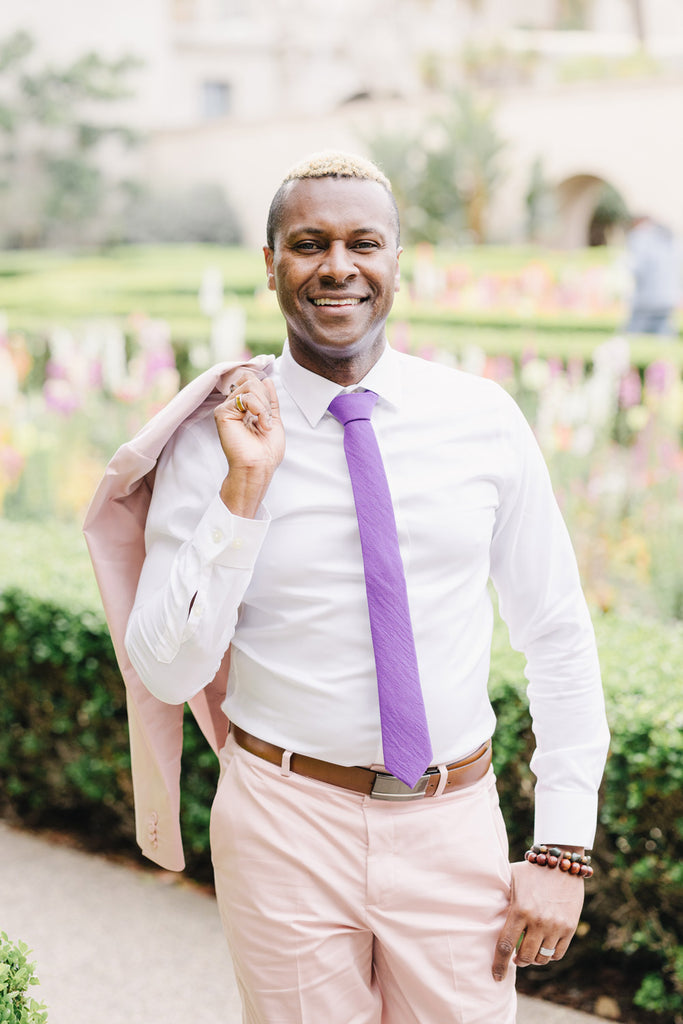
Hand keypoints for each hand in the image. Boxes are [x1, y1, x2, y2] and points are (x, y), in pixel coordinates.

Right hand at [214, 373, 284, 517]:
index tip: (269, 415)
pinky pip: (246, 397)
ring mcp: (226, 409)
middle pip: (251, 380)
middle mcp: (232, 406)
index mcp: (243, 408)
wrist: (259, 466)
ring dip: (264, 406)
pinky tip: (261, 424)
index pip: (252, 382)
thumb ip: (269, 399)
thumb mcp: (273, 419)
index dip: (265, 392)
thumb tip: (267, 379)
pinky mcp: (222, 413)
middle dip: (266, 398)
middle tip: (267, 420)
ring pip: (250, 386)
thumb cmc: (266, 451)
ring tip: (264, 424)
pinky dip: (260, 409)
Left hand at [492, 858, 584, 981]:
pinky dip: (549, 955)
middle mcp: (538, 921)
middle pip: (525, 957)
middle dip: (518, 961)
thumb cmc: (531, 870)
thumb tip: (477, 907)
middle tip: (515, 958)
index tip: (495, 977)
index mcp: (520, 910)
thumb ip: (498, 896)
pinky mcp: (569, 927)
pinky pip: (558, 953)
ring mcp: (556, 926)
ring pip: (542, 958)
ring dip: (533, 959)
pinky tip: (543, 947)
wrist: (562, 862)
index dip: (499, 964)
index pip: (505, 945)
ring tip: (529, 951)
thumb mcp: (510, 879)